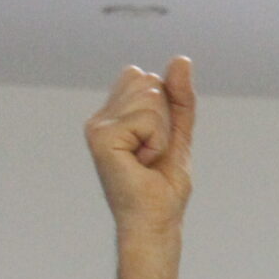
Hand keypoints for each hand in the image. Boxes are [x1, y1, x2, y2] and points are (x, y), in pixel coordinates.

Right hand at [86, 57, 196, 234]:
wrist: (157, 219)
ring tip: (148, 158)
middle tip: (154, 153)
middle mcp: (101, 116)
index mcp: (114, 113)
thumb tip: (180, 59)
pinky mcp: (101, 136)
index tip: (158, 142)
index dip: (167, 109)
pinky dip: (157, 142)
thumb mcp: (178, 132)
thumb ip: (180, 97)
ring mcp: (97, 125)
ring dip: (163, 133)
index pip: (148, 79)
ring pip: (151, 98)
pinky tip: (142, 163)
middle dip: (167, 120)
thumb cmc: (163, 184)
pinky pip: (147, 118)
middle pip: (150, 84)